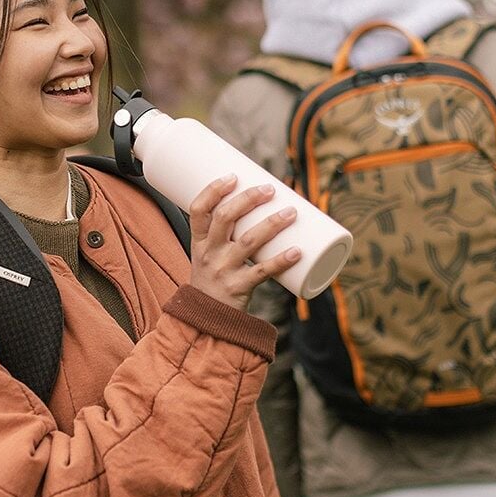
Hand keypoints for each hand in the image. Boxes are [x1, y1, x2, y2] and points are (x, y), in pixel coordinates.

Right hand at [188, 175, 300, 311]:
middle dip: (248, 199)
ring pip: (249, 241)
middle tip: (270, 189)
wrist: (205, 320)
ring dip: (272, 224)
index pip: (198, 210)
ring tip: (291, 212)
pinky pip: (263, 272)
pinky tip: (297, 251)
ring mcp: (223, 271)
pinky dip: (282, 260)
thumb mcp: (208, 255)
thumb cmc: (213, 279)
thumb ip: (228, 233)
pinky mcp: (239, 288)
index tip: (233, 177)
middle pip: (225, 218)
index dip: (213, 190)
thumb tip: (261, 204)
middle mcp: (208, 254)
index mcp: (199, 242)